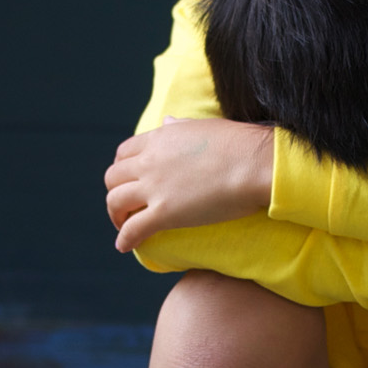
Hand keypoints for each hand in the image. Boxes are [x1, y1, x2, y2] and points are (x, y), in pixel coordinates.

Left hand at [105, 117, 274, 251]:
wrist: (253, 164)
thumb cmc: (239, 145)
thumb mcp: (203, 126)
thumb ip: (180, 126)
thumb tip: (167, 121)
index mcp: (159, 138)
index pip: (124, 153)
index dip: (121, 168)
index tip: (128, 180)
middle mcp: (150, 161)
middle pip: (113, 177)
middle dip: (115, 191)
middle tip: (125, 205)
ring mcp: (154, 187)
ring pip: (115, 201)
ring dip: (115, 215)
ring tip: (123, 226)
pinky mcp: (164, 213)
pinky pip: (133, 228)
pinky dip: (124, 239)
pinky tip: (125, 247)